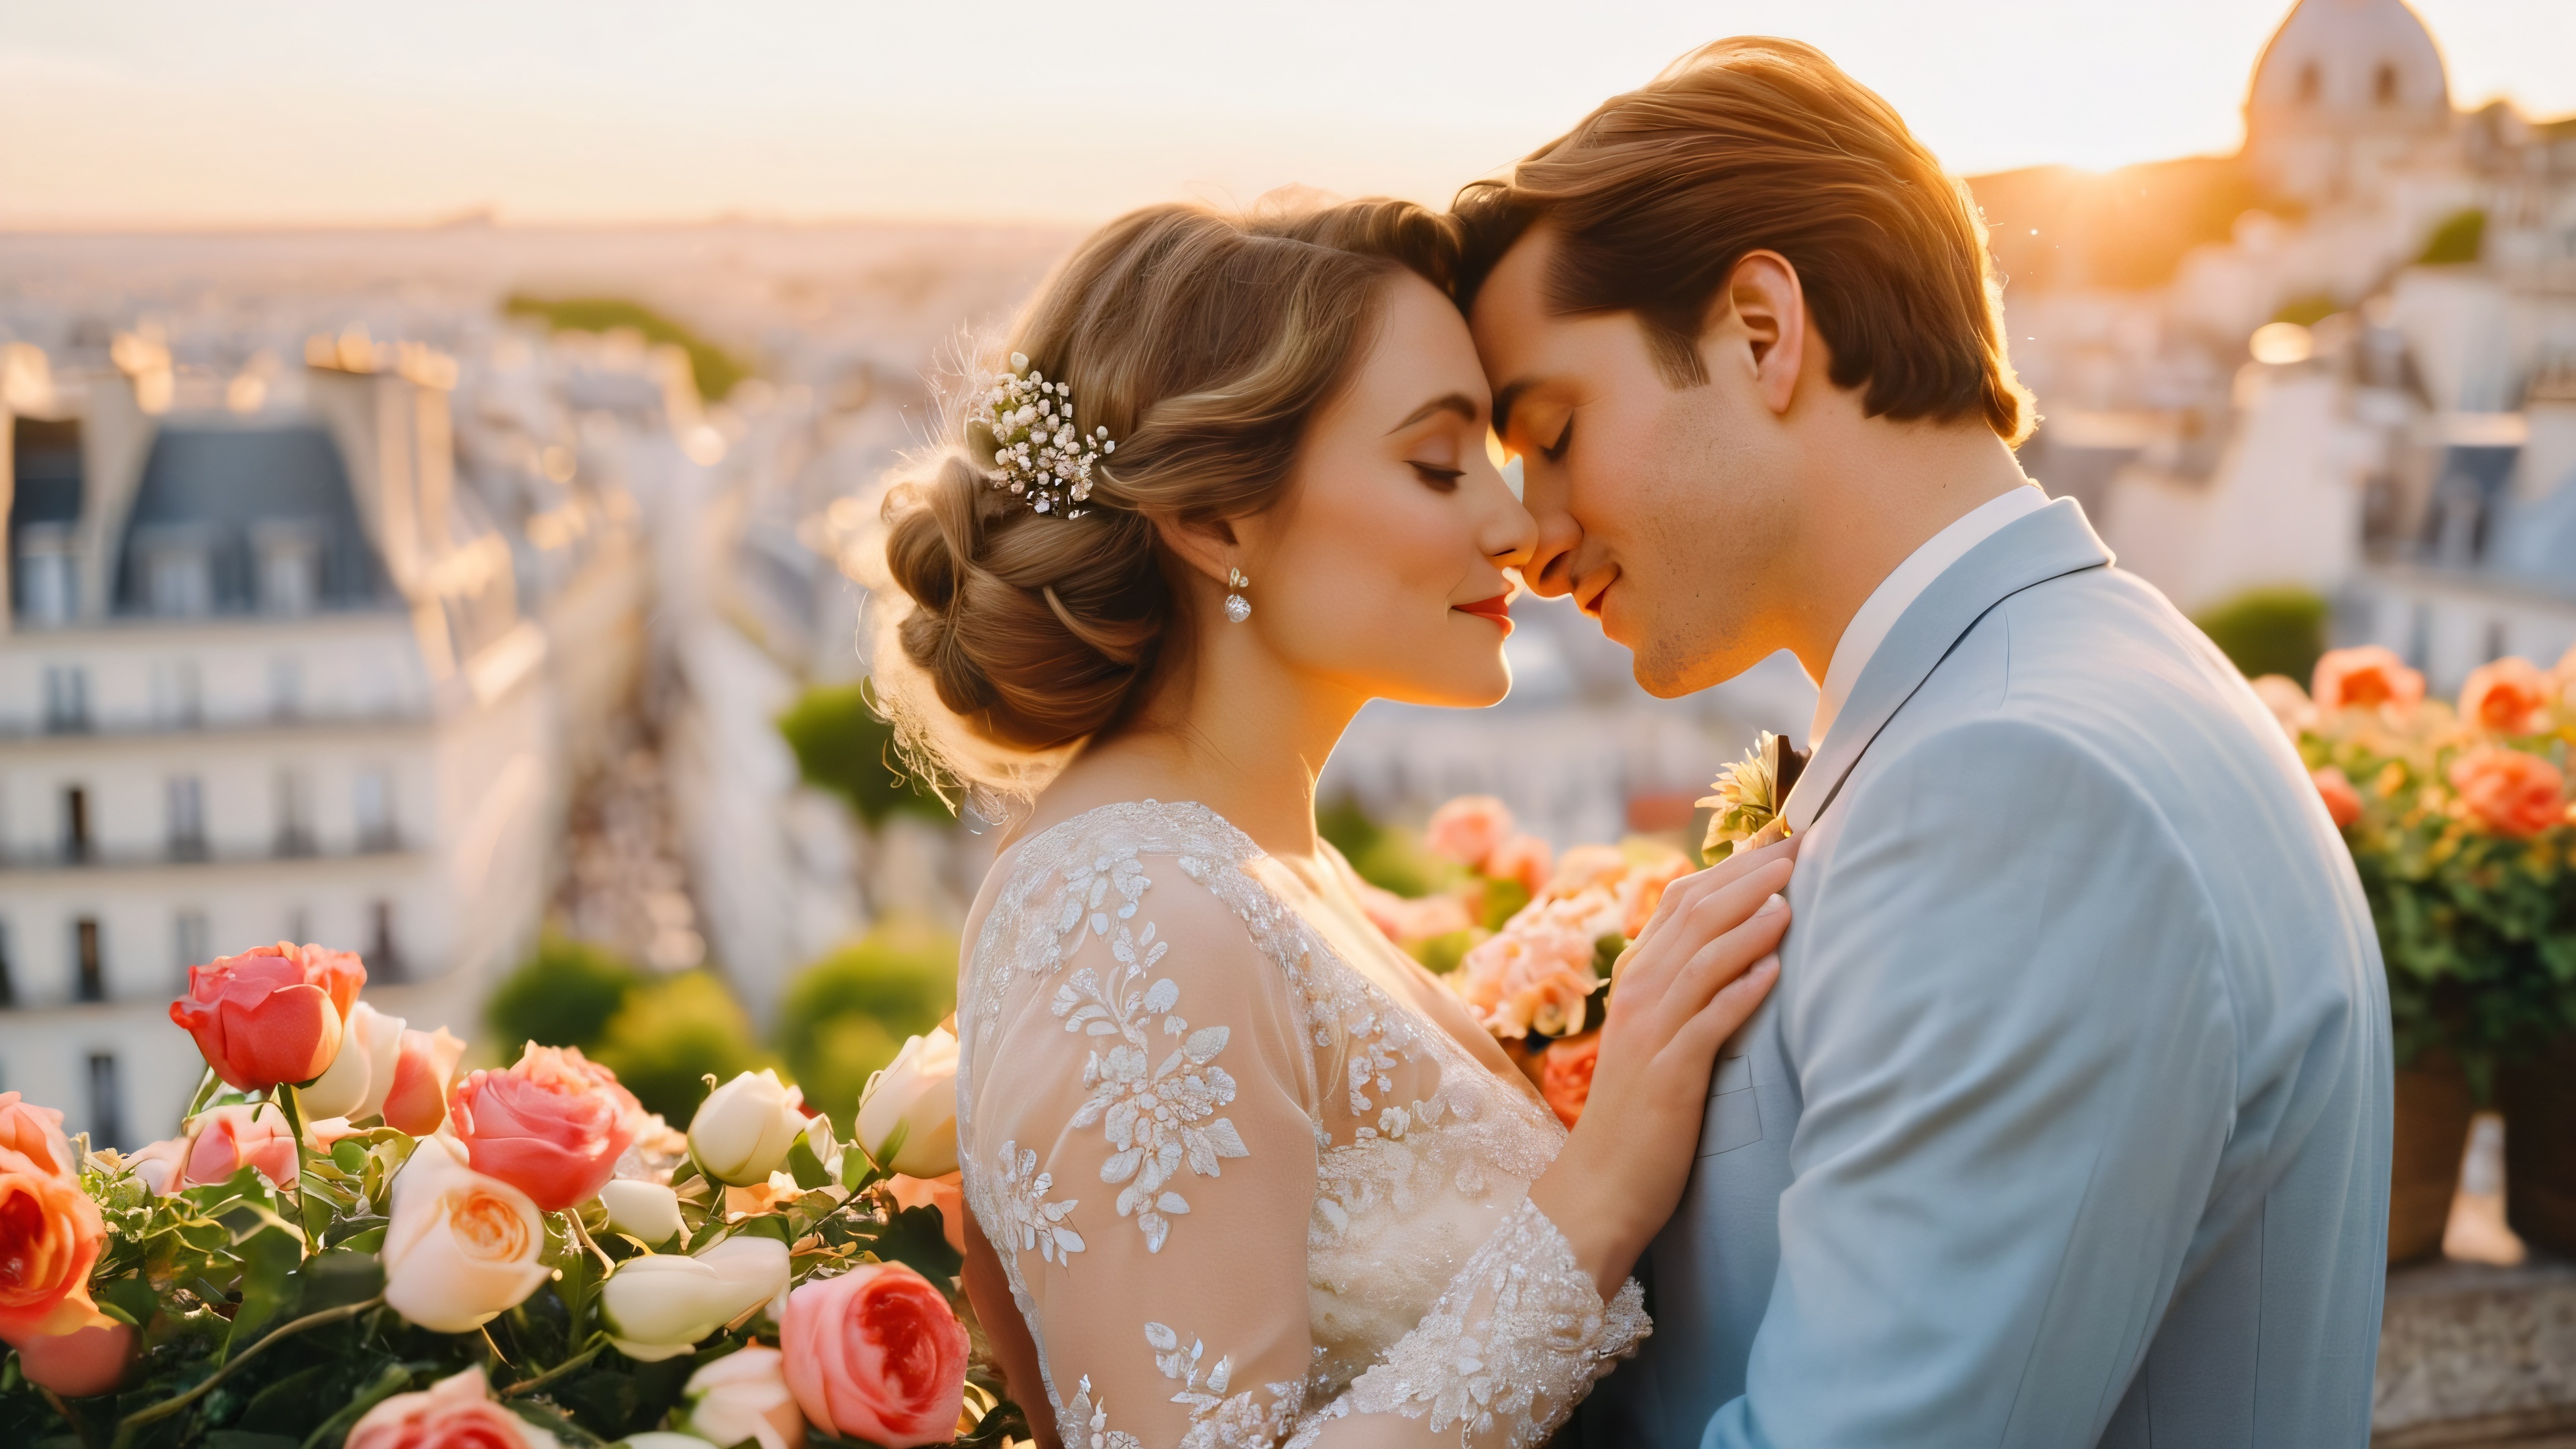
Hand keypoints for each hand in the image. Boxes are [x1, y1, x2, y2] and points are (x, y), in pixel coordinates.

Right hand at [1527, 832, 1796, 1298]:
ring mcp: (1651, 1030)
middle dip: (1749, 877)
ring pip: (1703, 958)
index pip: (1681, 901)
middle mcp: (1638, 993)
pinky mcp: (1670, 1071)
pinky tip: (1776, 969)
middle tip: (1797, 847)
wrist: (1601, 1184)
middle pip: (1696, 916)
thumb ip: (1687, 990)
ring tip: (1793, 896)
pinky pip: (1709, 1019)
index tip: (1777, 842)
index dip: (1730, 867)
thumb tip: (1737, 948)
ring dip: (1750, 923)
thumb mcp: (1658, 1036)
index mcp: (1636, 978)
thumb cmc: (1641, 1112)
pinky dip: (1742, 990)